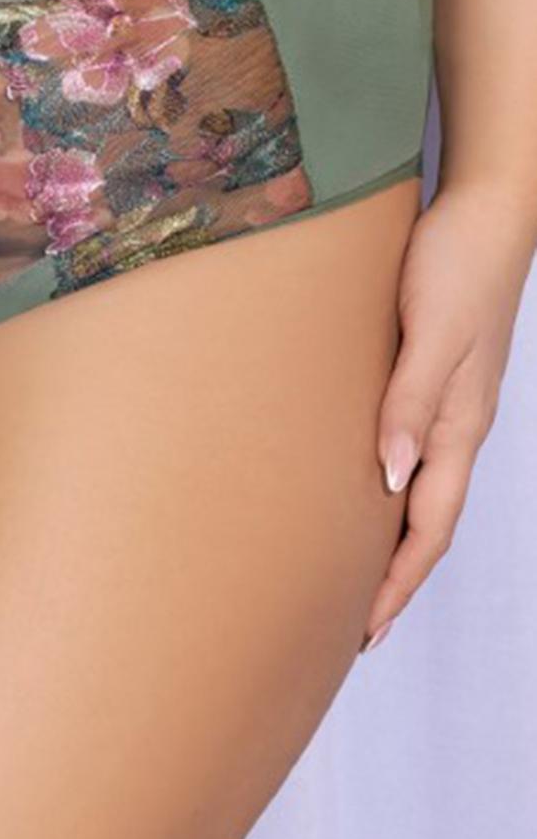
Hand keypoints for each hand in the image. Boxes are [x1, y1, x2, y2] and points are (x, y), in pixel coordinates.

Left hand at [364, 181, 535, 649]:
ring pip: (420, 489)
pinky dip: (389, 487)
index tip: (366, 630)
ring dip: (390, 538)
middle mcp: (457, 424)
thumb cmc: (457, 264)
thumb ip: (409, 403)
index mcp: (460, 425)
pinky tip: (361, 488)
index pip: (429, 526)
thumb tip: (391, 478)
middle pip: (425, 521)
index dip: (398, 581)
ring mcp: (447, 402)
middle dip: (393, 578)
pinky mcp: (431, 376)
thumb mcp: (431, 335)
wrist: (486, 208)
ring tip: (351, 574)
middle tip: (353, 626)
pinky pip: (411, 449)